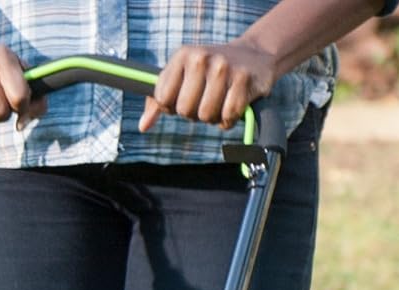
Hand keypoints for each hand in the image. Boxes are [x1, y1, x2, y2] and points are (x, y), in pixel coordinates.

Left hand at [140, 42, 277, 131]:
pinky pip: (227, 117)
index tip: (184, 97)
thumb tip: (143, 126)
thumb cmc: (209, 72)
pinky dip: (229, 119)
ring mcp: (223, 67)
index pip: (163, 99)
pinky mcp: (243, 79)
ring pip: (205, 116)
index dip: (173, 106)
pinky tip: (234, 103)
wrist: (254, 55)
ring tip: (220, 100)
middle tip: (206, 98)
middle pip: (184, 111)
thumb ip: (157, 101)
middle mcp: (201, 58)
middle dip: (194, 113)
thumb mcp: (181, 77)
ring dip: (213, 117)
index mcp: (182, 55)